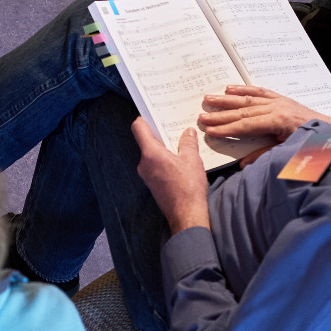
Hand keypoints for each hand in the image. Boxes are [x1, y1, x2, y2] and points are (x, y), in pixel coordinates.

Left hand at [134, 119, 210, 235]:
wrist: (186, 216)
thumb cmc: (188, 186)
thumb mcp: (192, 159)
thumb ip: (188, 142)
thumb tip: (188, 132)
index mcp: (150, 153)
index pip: (138, 128)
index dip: (145, 118)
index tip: (155, 114)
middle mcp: (144, 163)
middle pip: (146, 141)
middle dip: (160, 134)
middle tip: (174, 127)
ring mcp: (146, 175)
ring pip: (152, 154)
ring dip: (164, 149)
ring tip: (180, 144)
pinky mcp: (153, 185)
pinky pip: (156, 166)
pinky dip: (165, 161)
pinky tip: (180, 162)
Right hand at [197, 84, 327, 159]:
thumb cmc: (312, 147)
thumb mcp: (288, 155)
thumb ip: (265, 157)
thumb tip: (242, 164)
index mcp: (279, 121)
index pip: (247, 125)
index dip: (227, 129)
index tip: (210, 131)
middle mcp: (277, 107)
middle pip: (243, 110)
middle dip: (221, 114)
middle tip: (202, 116)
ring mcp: (279, 101)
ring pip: (248, 99)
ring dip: (227, 100)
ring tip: (209, 98)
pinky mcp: (281, 99)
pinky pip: (259, 91)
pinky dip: (243, 89)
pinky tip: (230, 88)